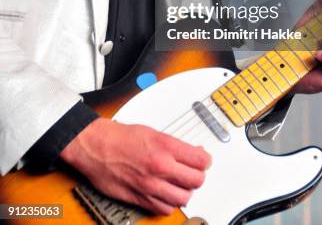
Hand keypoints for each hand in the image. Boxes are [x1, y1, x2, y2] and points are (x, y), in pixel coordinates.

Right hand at [60, 119, 210, 214]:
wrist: (96, 146)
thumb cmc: (120, 137)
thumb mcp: (153, 132)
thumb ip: (174, 145)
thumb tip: (191, 153)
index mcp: (165, 146)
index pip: (201, 160)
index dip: (205, 161)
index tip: (203, 160)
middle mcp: (160, 167)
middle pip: (196, 181)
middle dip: (198, 176)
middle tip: (194, 172)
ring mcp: (150, 185)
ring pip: (183, 198)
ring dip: (185, 192)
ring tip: (180, 184)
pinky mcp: (139, 198)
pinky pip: (164, 209)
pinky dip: (169, 204)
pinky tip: (166, 195)